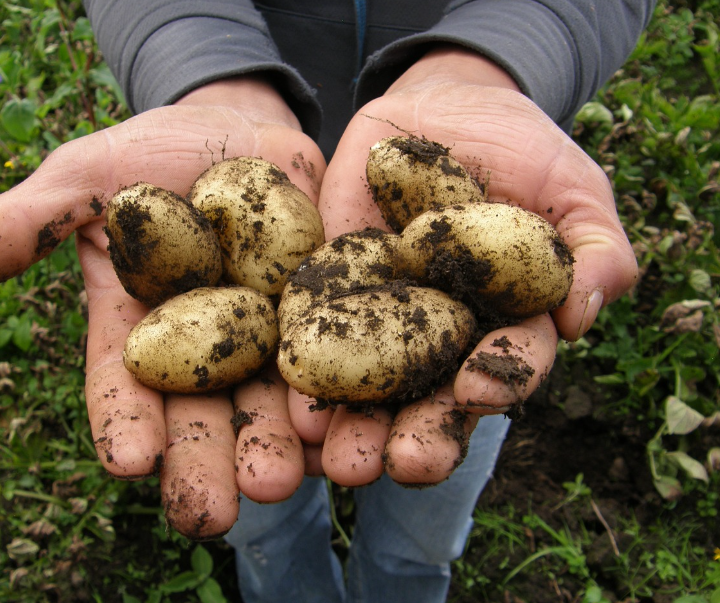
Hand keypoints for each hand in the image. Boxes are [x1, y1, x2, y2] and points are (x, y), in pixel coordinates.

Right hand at [0, 77, 325, 537]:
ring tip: (285, 484)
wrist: (237, 132)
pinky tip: (345, 433)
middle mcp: (205, 348)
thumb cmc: (150, 156)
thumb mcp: (85, 178)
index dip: (124, 422)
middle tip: (213, 512)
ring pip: (273, 402)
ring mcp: (269, 335)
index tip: (127, 463)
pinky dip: (341, 396)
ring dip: (280, 447)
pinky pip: (337, 357)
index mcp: (142, 330)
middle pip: (203, 414)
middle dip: (207, 462)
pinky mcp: (324, 312)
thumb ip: (27, 223)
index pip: (125, 386)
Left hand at [290, 47, 637, 486]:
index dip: (497, 380)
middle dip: (419, 434)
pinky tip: (290, 402)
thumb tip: (583, 313)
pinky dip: (304, 367)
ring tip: (338, 461)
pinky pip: (313, 330)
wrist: (446, 108)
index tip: (476, 389)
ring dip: (355, 425)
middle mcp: (441, 336)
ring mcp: (382, 316)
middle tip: (401, 465)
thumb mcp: (572, 188)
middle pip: (432, 397)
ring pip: (370, 385)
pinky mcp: (331, 287)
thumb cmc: (523, 151)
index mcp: (503, 325)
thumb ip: (594, 248)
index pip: (506, 366)